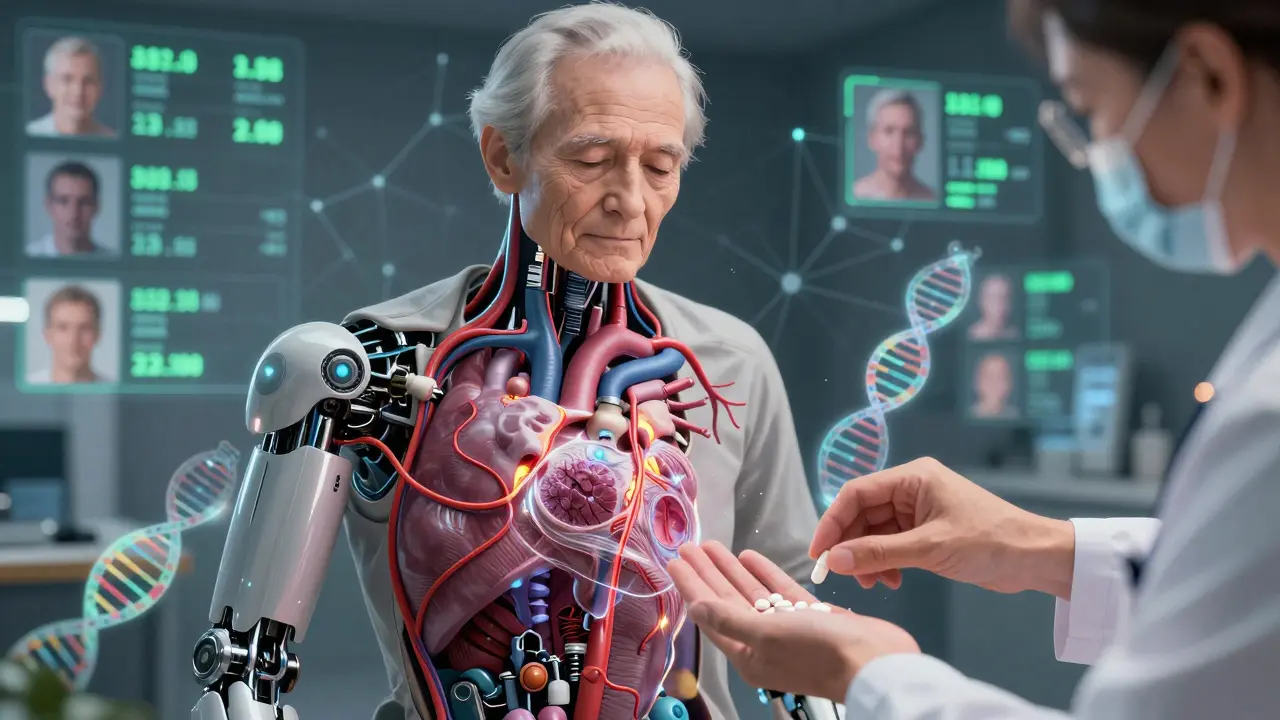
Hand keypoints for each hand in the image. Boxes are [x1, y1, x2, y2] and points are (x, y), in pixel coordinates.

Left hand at [667, 541, 918, 701]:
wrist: (877, 663)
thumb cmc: (819, 651)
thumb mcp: (767, 636)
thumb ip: (729, 619)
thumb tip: (694, 608)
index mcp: (748, 654)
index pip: (710, 615)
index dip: (692, 587)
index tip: (675, 561)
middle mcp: (764, 643)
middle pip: (727, 601)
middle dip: (708, 574)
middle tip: (689, 546)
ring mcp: (788, 630)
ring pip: (752, 594)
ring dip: (732, 570)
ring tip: (712, 545)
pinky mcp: (812, 617)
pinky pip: (780, 592)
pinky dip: (765, 574)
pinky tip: (749, 555)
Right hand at [810, 457, 1075, 597]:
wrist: (1035, 557)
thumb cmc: (989, 541)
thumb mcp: (930, 548)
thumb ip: (879, 553)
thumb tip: (835, 560)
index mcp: (912, 477)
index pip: (856, 493)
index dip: (832, 522)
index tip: (819, 554)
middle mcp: (911, 489)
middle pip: (862, 514)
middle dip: (851, 546)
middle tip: (844, 576)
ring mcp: (919, 511)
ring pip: (875, 532)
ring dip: (868, 558)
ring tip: (875, 583)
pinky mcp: (927, 532)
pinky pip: (892, 544)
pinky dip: (886, 563)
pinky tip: (892, 581)